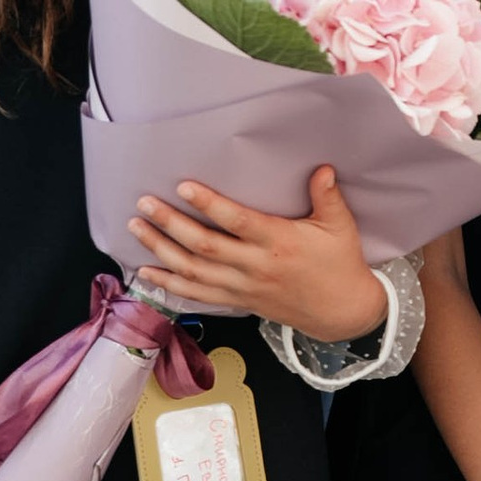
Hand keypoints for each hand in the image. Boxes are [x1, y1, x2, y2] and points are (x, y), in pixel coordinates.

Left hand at [128, 167, 385, 341]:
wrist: (343, 312)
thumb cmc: (340, 265)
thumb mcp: (340, 227)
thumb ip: (326, 196)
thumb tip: (321, 167)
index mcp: (280, 242)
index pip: (238, 222)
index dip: (209, 205)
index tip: (184, 187)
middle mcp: (256, 266)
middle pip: (205, 246)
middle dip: (171, 224)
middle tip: (145, 204)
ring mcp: (244, 287)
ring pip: (194, 271)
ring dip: (161, 250)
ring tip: (137, 228)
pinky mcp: (239, 301)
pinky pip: (197, 295)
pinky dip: (169, 284)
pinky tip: (147, 270)